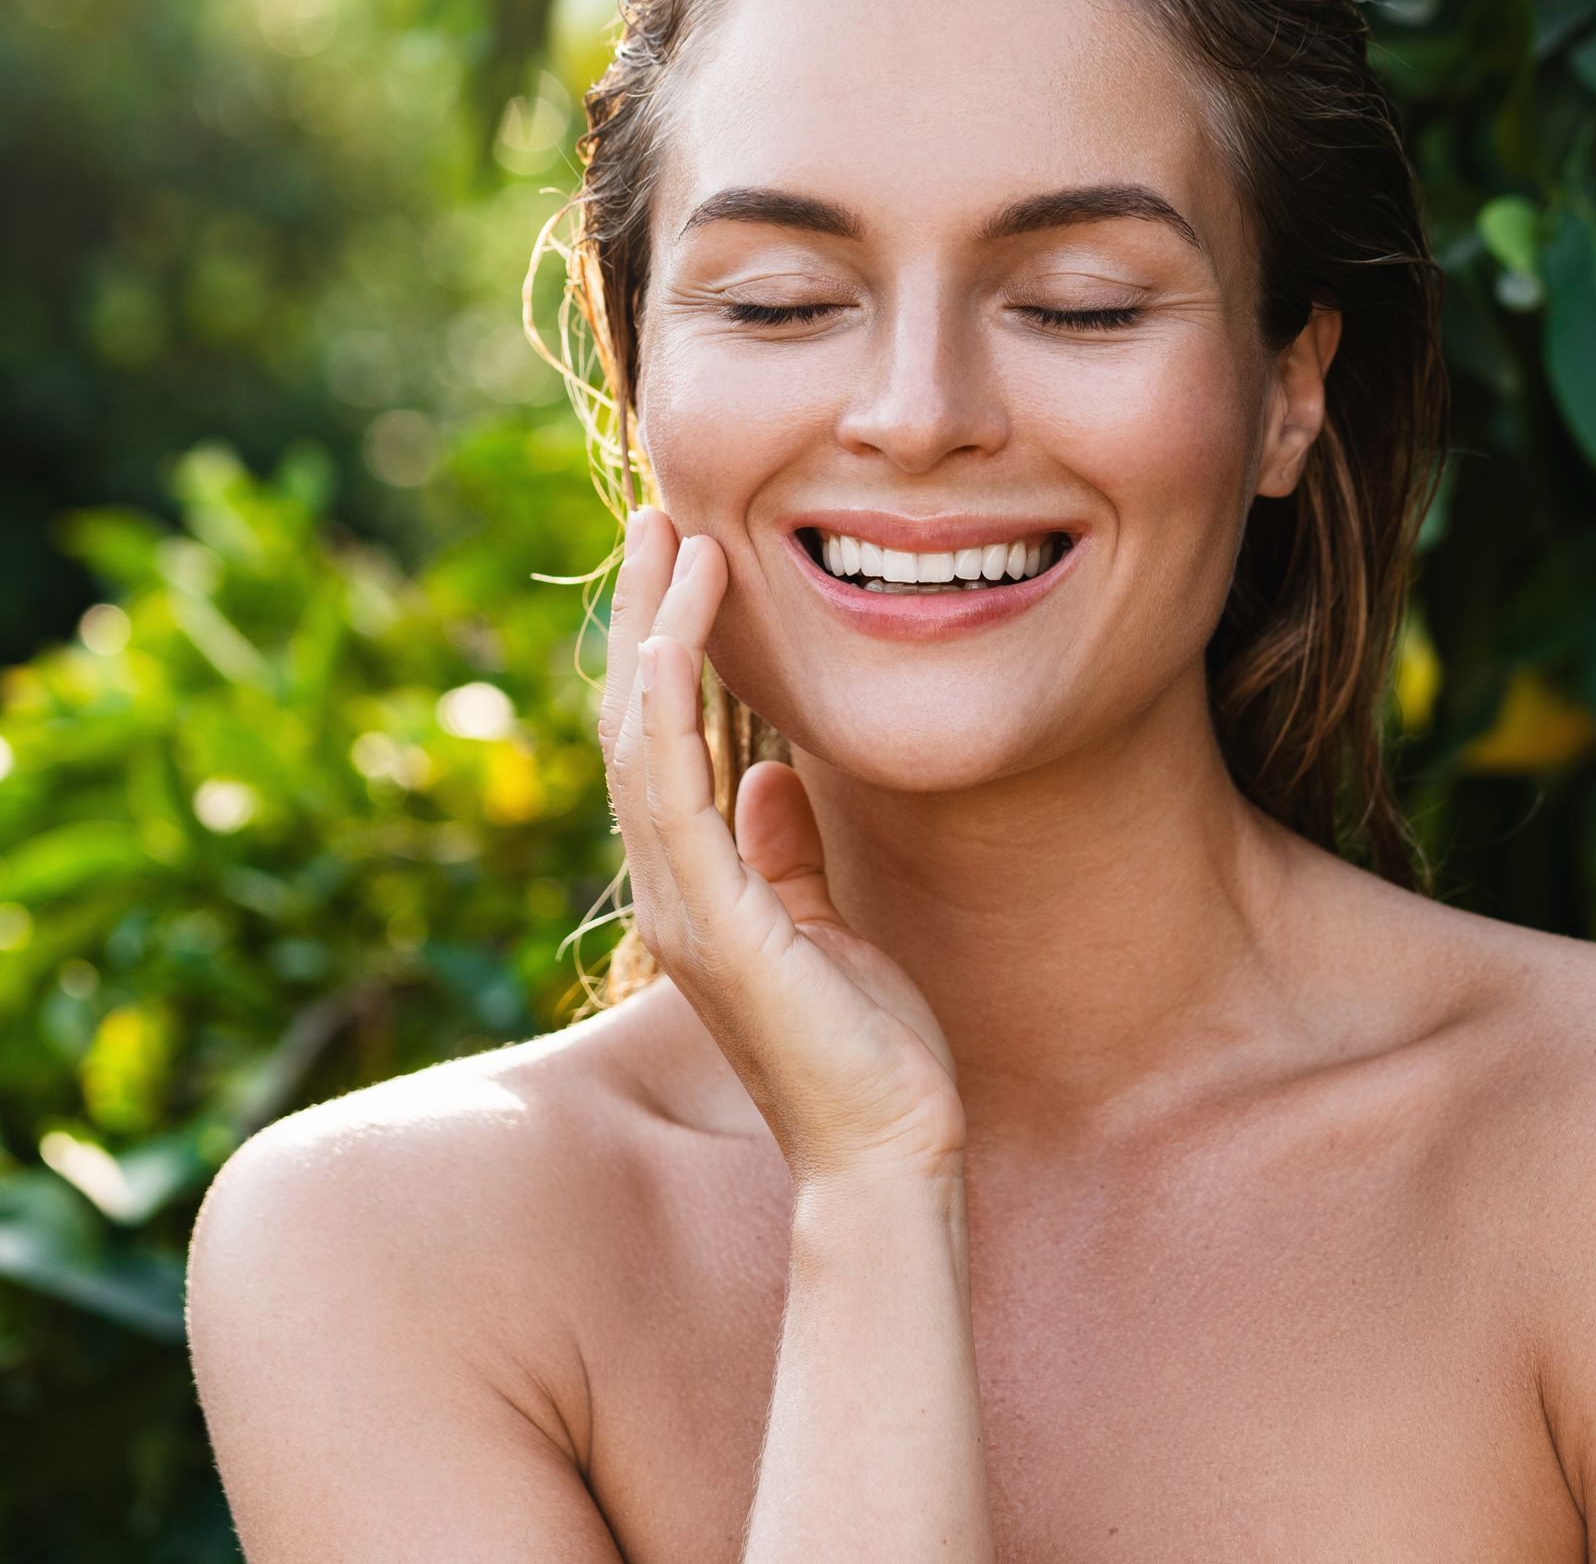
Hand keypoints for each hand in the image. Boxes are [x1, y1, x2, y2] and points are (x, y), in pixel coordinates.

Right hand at [600, 508, 966, 1188]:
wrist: (889, 1152)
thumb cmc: (869, 1050)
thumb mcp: (830, 922)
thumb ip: (789, 852)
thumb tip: (772, 779)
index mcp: (698, 883)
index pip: (663, 738)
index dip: (666, 642)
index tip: (687, 556)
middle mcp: (672, 887)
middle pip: (635, 721)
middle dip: (646, 612)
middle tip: (660, 514)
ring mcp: (684, 907)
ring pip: (642, 741)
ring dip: (654, 631)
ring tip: (676, 537)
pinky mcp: (716, 925)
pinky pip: (674, 797)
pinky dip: (667, 709)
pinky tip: (675, 640)